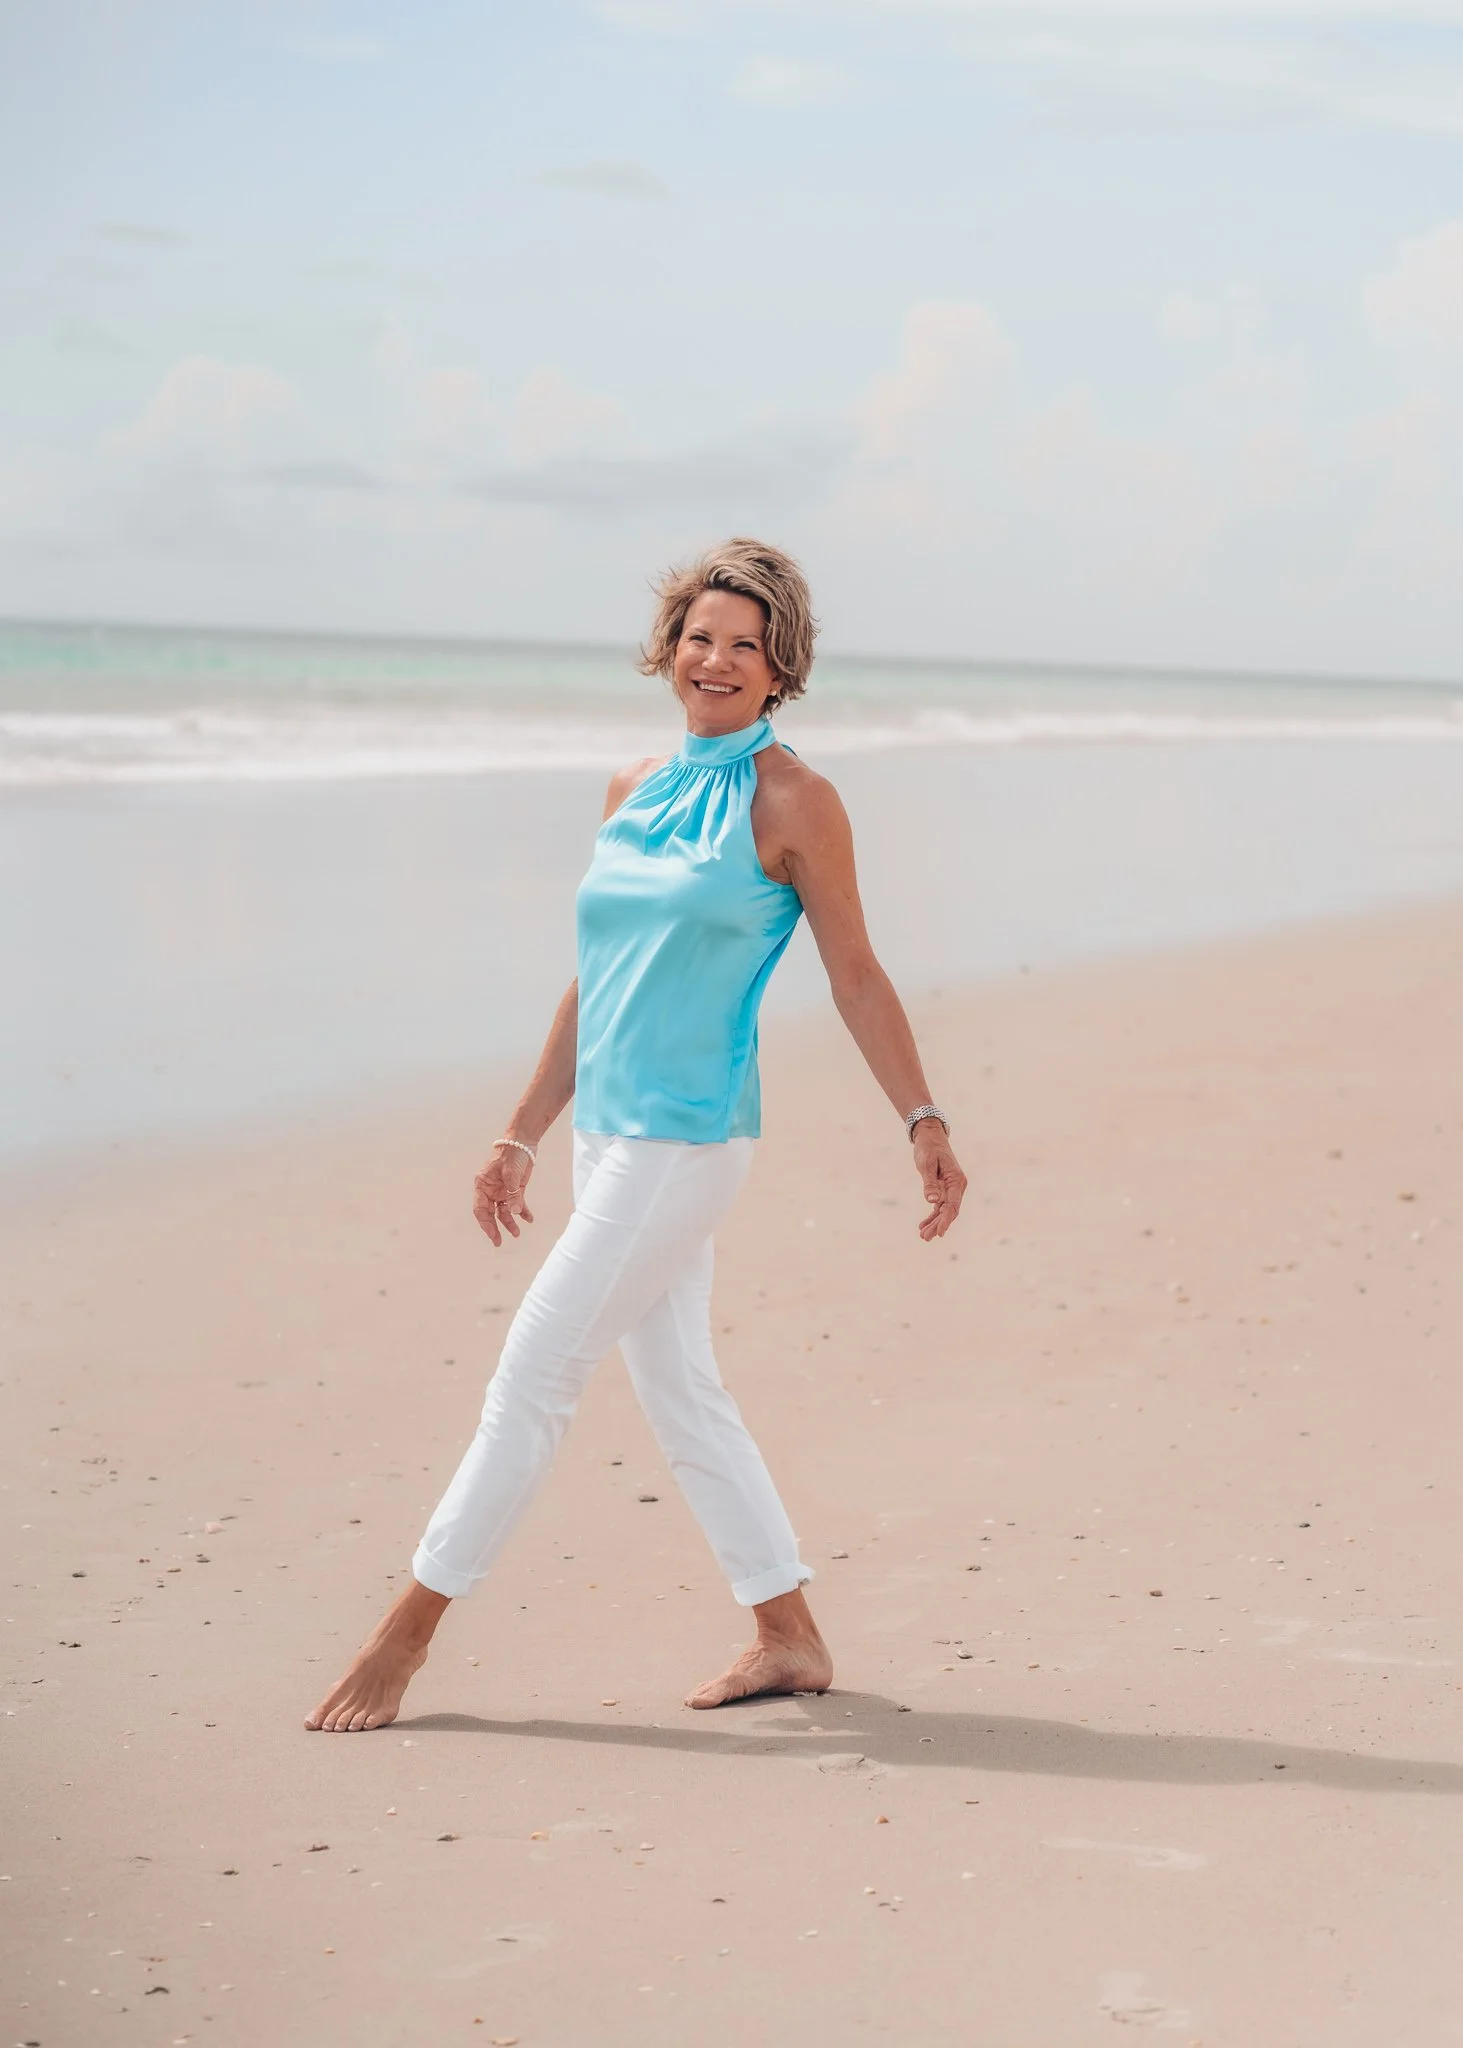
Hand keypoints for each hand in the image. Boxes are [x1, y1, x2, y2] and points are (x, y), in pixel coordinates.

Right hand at [472, 1146, 535, 1246]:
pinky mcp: (514, 1189)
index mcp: (482, 1185)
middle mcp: (490, 1190)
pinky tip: (529, 1219)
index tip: (492, 1235)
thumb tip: (515, 1212)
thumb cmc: (511, 1154)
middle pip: (490, 1213)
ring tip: (517, 1233)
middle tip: (499, 1242)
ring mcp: (502, 1190)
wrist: (523, 1142)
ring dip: (510, 1222)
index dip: (485, 1223)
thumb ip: (513, 1193)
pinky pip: (517, 1204)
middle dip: (495, 1228)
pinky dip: (522, 1212)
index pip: (480, 1209)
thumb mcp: (511, 1173)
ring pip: (504, 1211)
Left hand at [912, 1122, 966, 1240]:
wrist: (930, 1136)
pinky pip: (939, 1206)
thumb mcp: (926, 1163)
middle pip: (950, 1211)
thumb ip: (929, 1182)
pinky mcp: (943, 1189)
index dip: (946, 1220)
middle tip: (925, 1238)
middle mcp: (957, 1186)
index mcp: (957, 1180)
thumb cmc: (929, 1148)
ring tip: (923, 1236)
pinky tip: (923, 1225)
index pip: (953, 1205)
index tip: (939, 1232)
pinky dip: (932, 1216)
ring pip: (944, 1211)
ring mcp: (951, 1188)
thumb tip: (932, 1201)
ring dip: (935, 1223)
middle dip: (938, 1225)